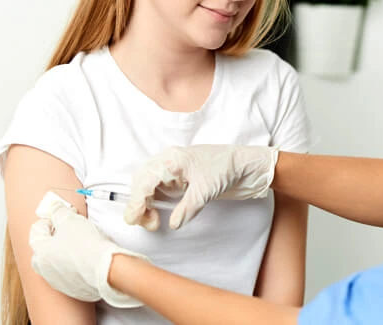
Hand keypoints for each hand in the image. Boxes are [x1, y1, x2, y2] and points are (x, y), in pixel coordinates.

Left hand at [30, 191, 146, 307]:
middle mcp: (44, 270)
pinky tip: (87, 258)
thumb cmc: (87, 245)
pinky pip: (69, 273)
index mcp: (40, 252)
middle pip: (44, 248)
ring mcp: (57, 281)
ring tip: (82, 244)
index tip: (61, 216)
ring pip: (57, 262)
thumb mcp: (70, 220)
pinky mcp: (72, 289)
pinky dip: (75, 265)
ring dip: (65, 252)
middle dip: (55, 237)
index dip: (50, 219)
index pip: (37, 230)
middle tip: (71, 230)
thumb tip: (54, 208)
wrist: (106, 269)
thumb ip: (58, 212)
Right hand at [124, 145, 277, 229]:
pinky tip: (159, 213)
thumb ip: (187, 208)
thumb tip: (173, 223)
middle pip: (142, 181)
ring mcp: (175, 171)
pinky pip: (161, 190)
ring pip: (149, 186)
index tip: (134, 219)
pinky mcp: (182, 180)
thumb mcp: (206, 189)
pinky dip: (155, 202)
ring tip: (153, 221)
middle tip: (148, 223)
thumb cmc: (228, 168)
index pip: (145, 180)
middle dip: (139, 203)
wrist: (248, 165)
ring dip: (146, 204)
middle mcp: (170, 162)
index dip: (136, 201)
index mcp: (172, 159)